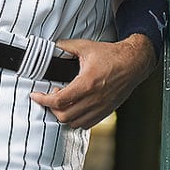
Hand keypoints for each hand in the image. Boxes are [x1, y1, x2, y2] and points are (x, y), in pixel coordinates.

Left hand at [29, 35, 156, 129]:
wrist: (133, 63)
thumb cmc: (111, 55)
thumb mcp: (86, 46)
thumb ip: (66, 46)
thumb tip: (52, 46)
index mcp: (87, 83)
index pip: (59, 100)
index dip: (43, 100)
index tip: (36, 96)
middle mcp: (94, 99)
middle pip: (64, 116)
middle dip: (52, 108)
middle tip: (50, 96)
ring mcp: (101, 107)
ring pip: (74, 123)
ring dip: (63, 115)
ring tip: (62, 102)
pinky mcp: (106, 111)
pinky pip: (86, 124)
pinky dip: (76, 120)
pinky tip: (74, 108)